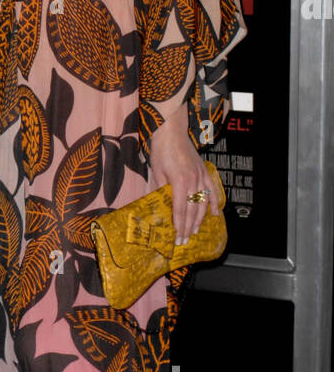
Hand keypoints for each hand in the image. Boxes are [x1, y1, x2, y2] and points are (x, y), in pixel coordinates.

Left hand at [148, 105, 217, 245]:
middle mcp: (193, 181)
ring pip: (203, 203)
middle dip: (188, 227)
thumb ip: (161, 189)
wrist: (172, 131)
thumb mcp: (157, 171)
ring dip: (199, 220)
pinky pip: (212, 190)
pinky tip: (214, 214)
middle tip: (184, 240)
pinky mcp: (204, 172)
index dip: (179, 225)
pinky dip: (213, 203)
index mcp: (179, 182)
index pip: (180, 209)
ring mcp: (201, 176)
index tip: (177, 237)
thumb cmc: (161, 150)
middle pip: (192, 210)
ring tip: (194, 232)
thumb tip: (160, 206)